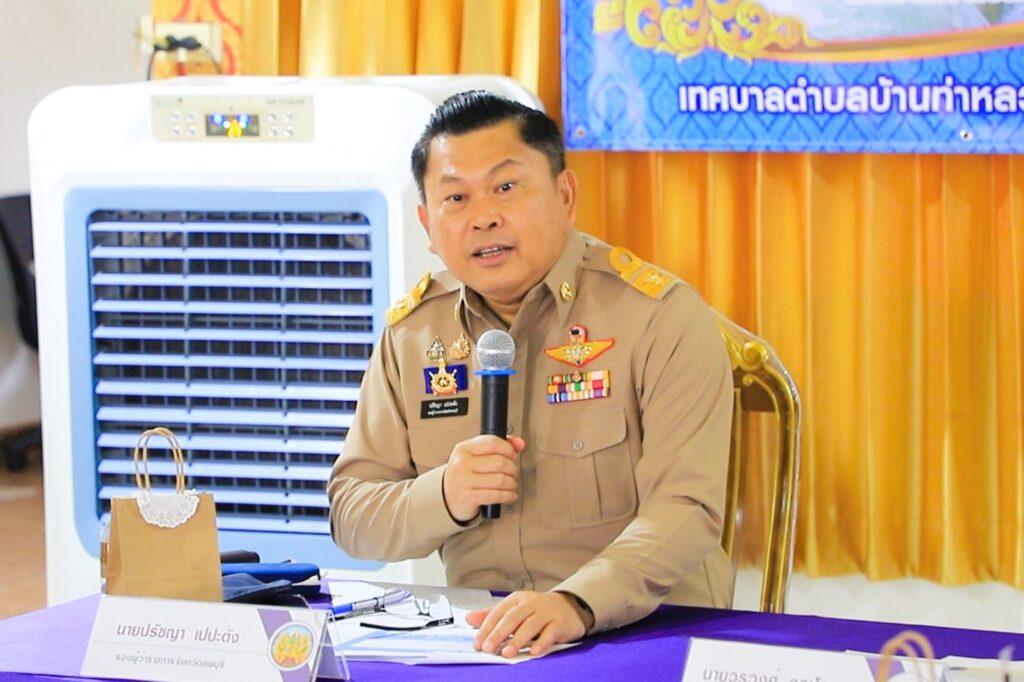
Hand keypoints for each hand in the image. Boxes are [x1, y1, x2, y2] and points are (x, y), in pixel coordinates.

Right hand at [442, 435, 524, 521]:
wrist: (448, 496)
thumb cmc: (465, 474)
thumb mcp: (476, 456)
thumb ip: (499, 446)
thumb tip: (519, 443)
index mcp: (464, 449)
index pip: (492, 443)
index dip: (508, 448)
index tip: (512, 454)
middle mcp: (462, 463)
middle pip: (500, 462)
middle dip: (512, 468)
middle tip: (512, 472)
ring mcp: (464, 481)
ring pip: (500, 480)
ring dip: (512, 483)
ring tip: (511, 484)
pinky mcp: (469, 497)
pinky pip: (497, 495)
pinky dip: (508, 496)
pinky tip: (509, 495)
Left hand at [466, 591, 590, 657]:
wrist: (570, 606)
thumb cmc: (537, 610)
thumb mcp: (514, 609)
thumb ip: (492, 615)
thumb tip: (468, 619)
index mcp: (517, 599)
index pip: (498, 612)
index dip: (486, 628)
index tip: (478, 644)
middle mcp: (531, 603)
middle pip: (512, 618)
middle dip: (499, 634)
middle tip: (488, 648)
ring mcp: (547, 612)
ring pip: (530, 625)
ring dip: (517, 640)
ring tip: (507, 653)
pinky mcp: (561, 623)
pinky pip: (550, 633)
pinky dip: (542, 642)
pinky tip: (534, 652)